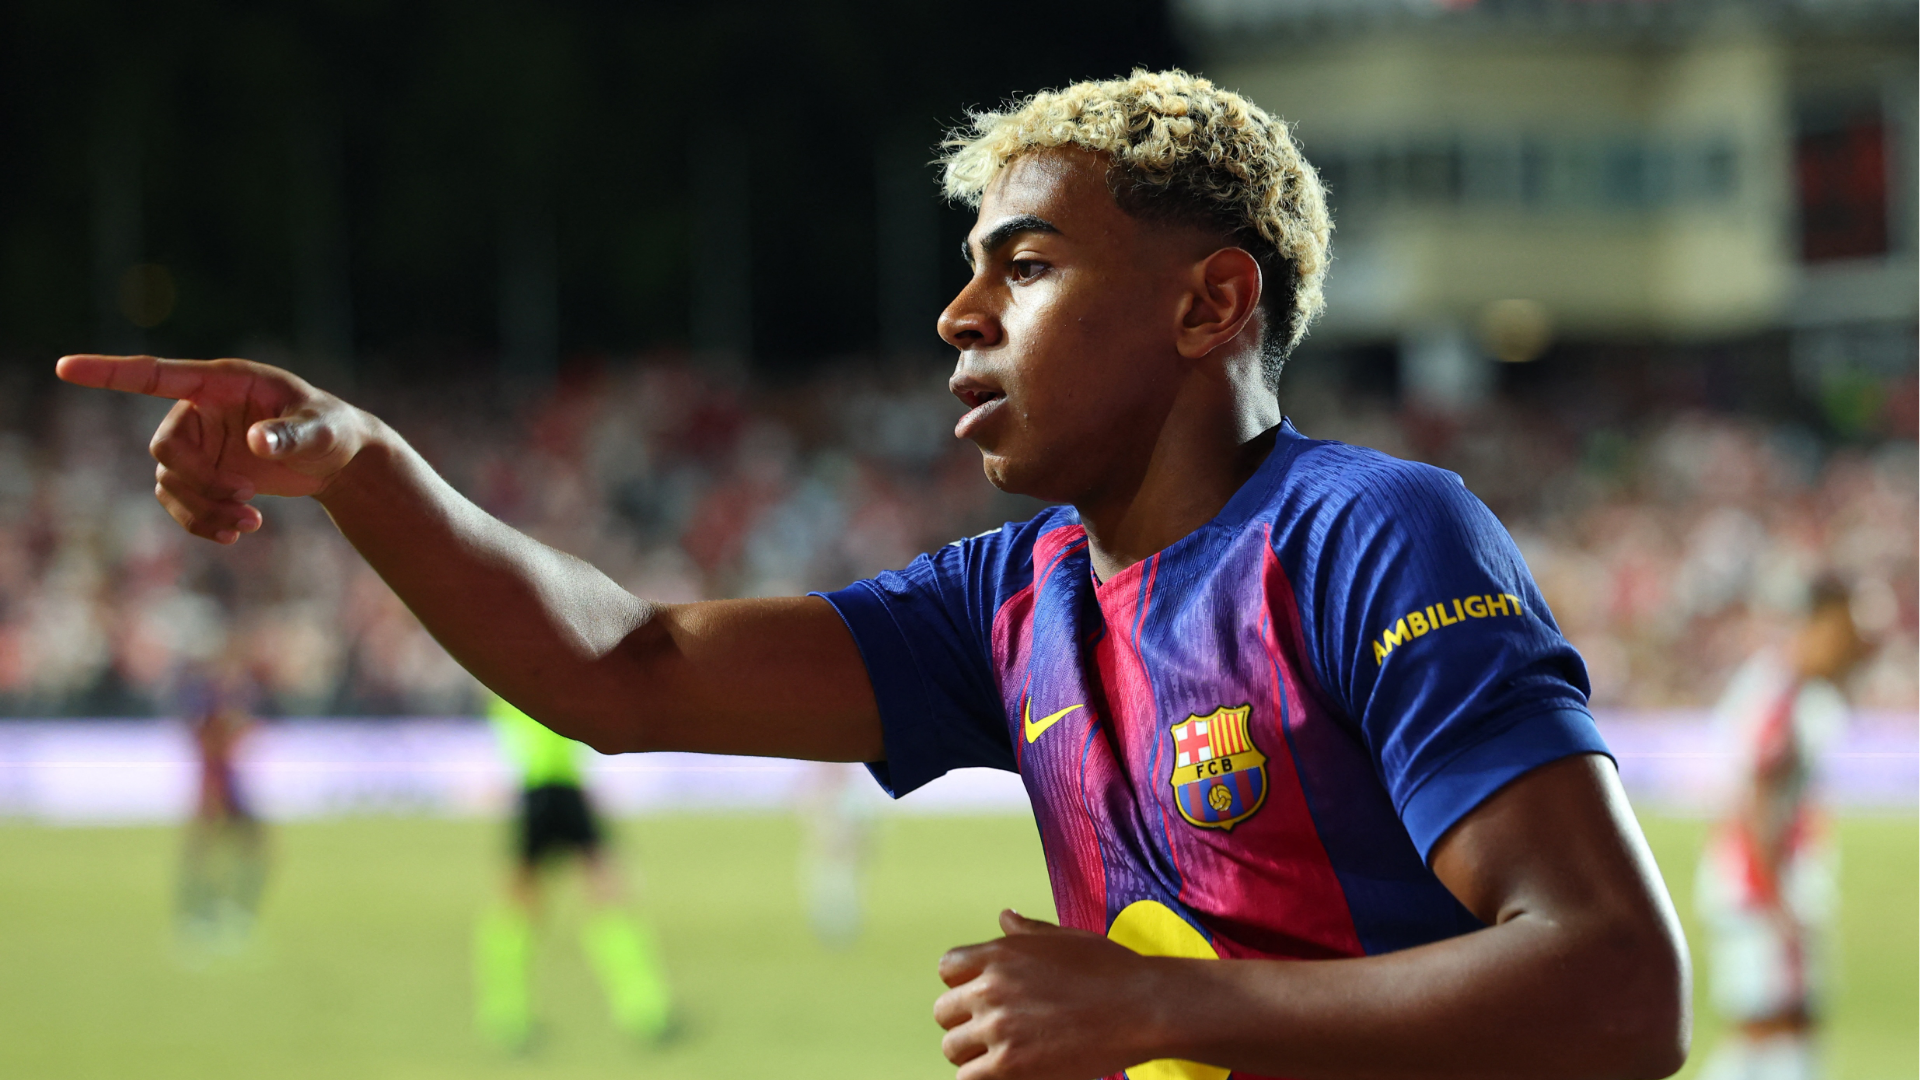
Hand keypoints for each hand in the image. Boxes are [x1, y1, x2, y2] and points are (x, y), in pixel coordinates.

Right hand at [54, 354, 373, 543]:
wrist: (335, 459)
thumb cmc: (331, 430)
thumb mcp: (321, 430)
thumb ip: (292, 434)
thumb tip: (257, 441)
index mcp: (223, 382)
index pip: (156, 375)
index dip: (110, 373)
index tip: (66, 369)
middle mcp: (200, 409)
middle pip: (165, 447)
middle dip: (198, 481)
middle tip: (246, 499)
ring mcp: (198, 443)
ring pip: (169, 481)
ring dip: (203, 508)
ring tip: (251, 522)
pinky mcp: (202, 473)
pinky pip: (179, 502)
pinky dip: (201, 522)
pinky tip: (236, 534)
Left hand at [934, 909, 1160, 1079]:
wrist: (1141, 1007)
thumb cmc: (1110, 969)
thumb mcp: (1064, 939)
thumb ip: (1026, 932)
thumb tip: (1005, 916)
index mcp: (1000, 953)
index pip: (948, 969)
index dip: (962, 984)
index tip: (982, 997)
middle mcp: (991, 987)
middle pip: (944, 1012)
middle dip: (964, 1021)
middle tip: (993, 1032)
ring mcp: (998, 1027)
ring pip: (953, 1049)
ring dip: (972, 1053)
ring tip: (1000, 1055)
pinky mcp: (1010, 1065)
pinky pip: (968, 1078)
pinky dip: (982, 1077)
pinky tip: (1007, 1073)